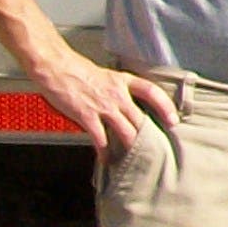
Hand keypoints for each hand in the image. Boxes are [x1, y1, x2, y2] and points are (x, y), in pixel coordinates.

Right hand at [30, 50, 181, 167]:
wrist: (55, 66)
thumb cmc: (75, 69)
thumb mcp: (104, 75)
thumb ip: (116, 89)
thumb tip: (123, 103)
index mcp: (122, 81)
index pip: (152, 92)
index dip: (165, 107)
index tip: (173, 120)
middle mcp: (117, 95)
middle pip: (141, 119)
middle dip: (148, 137)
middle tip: (153, 149)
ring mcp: (103, 107)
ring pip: (127, 132)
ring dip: (131, 147)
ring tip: (134, 159)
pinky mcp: (87, 117)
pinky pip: (101, 140)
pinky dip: (105, 152)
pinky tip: (106, 159)